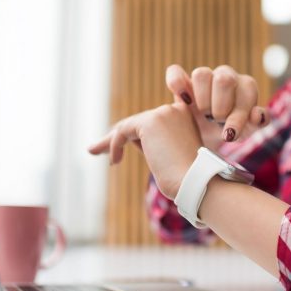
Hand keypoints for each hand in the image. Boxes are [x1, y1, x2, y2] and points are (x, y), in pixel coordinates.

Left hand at [88, 103, 202, 198]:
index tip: (120, 139)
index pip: (154, 119)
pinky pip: (123, 131)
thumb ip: (155, 143)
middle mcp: (176, 109)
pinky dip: (114, 145)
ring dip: (111, 141)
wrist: (196, 182)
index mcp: (185, 116)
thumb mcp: (171, 156)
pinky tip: (114, 161)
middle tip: (98, 148)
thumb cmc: (186, 178)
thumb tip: (127, 140)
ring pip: (129, 126)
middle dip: (119, 136)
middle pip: (139, 122)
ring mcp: (164, 113)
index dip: (135, 129)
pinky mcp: (151, 122)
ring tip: (94, 151)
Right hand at [165, 64, 269, 145]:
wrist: (204, 138)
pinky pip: (175, 73)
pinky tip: (183, 101)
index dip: (238, 115)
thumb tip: (257, 115)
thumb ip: (256, 124)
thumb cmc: (228, 131)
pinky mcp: (182, 81)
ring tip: (203, 115)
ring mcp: (204, 77)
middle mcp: (226, 76)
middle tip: (217, 121)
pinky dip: (177, 84)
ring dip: (202, 100)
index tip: (229, 135)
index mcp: (246, 86)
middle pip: (224, 79)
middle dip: (220, 107)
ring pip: (201, 74)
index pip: (247, 91)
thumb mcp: (245, 132)